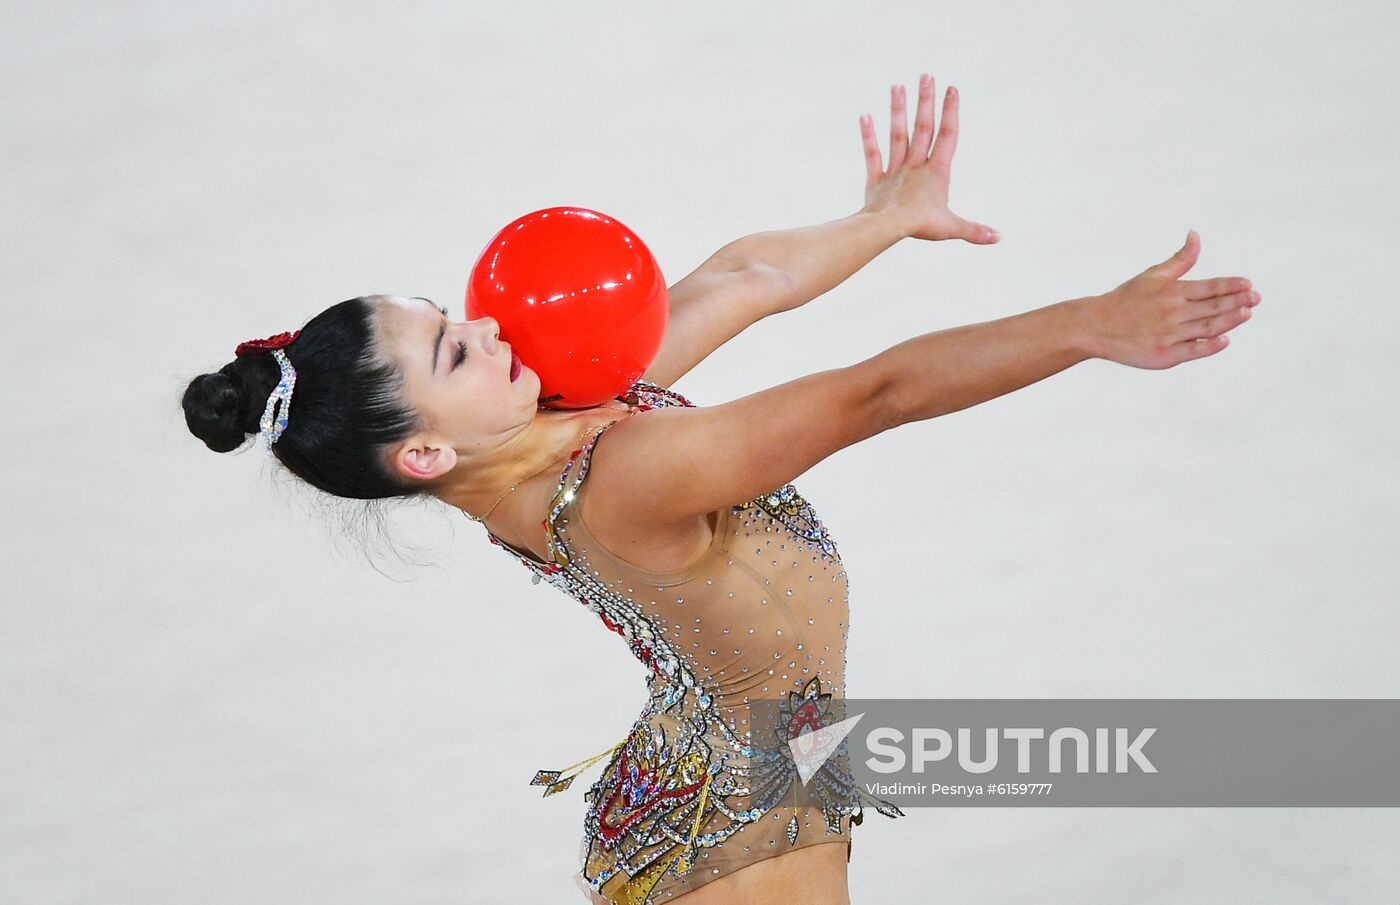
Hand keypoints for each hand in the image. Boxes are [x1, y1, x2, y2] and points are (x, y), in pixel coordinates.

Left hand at [859, 73, 998, 244]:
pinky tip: (865, 115)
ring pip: (897, 135)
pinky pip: (872, 154)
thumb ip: (974, 230)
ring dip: (897, 110)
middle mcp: (916, 165)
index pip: (947, 135)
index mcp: (937, 171)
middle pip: (923, 128)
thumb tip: (999, 237)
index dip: (951, 111)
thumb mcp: (952, 227)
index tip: (952, 88)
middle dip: (926, 101)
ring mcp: (895, 170)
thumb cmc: (921, 227)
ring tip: (897, 86)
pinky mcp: (876, 180)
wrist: (886, 228)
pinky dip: (868, 136)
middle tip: (927, 75)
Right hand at [1079, 230, 1260, 367]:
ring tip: (1247, 313)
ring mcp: (1170, 335)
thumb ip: (1180, 259)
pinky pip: (1194, 350)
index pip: (1210, 286)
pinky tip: (1225, 340)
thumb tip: (1196, 234)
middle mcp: (1173, 312)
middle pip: (1213, 306)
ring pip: (1208, 327)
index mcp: (1172, 291)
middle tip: (1257, 297)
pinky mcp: (1165, 355)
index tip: (1248, 283)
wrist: (1096, 327)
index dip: (1231, 285)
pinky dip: (1211, 346)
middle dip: (1238, 301)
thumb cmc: (1126, 299)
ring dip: (1230, 320)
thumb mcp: (1152, 275)